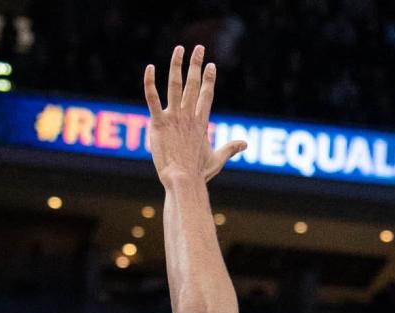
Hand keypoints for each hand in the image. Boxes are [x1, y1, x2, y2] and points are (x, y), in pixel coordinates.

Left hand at [144, 44, 245, 188]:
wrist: (183, 181)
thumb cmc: (199, 174)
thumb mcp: (217, 159)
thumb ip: (230, 148)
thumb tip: (245, 143)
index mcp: (201, 123)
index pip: (206, 96)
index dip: (209, 80)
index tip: (211, 66)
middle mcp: (189, 116)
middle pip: (193, 85)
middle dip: (196, 65)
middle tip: (198, 48)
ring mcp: (174, 118)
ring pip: (175, 85)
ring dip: (177, 65)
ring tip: (179, 49)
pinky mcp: (159, 122)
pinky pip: (153, 99)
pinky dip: (150, 83)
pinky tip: (149, 68)